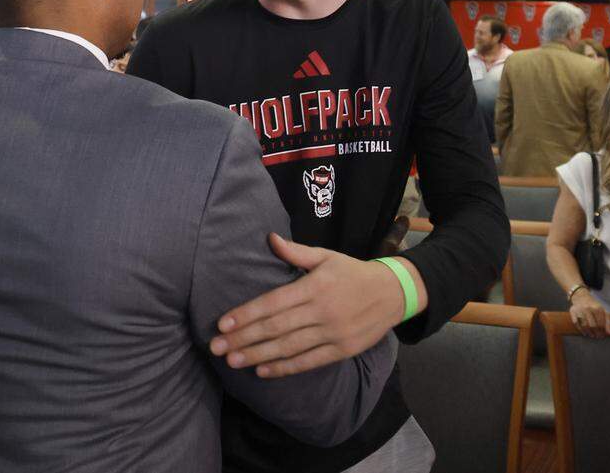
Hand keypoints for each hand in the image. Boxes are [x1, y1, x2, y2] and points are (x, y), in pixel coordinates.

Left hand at [209, 233, 424, 377]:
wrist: (393, 293)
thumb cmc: (353, 273)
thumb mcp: (327, 256)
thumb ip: (296, 251)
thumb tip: (270, 238)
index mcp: (315, 286)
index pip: (273, 302)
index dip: (246, 314)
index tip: (223, 324)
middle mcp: (322, 311)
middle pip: (276, 328)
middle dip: (243, 339)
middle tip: (217, 348)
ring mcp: (333, 333)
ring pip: (289, 348)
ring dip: (258, 356)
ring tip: (232, 361)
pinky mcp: (342, 350)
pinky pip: (308, 362)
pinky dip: (285, 368)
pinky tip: (263, 371)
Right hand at [569, 290, 609, 337]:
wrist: (581, 296)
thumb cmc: (593, 306)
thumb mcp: (602, 311)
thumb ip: (607, 322)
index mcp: (597, 308)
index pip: (601, 323)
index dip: (602, 331)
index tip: (603, 335)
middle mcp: (588, 309)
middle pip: (593, 325)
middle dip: (596, 332)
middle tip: (598, 337)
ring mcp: (580, 310)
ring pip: (584, 325)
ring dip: (589, 332)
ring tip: (592, 335)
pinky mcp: (573, 312)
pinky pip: (576, 323)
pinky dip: (580, 329)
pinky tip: (584, 333)